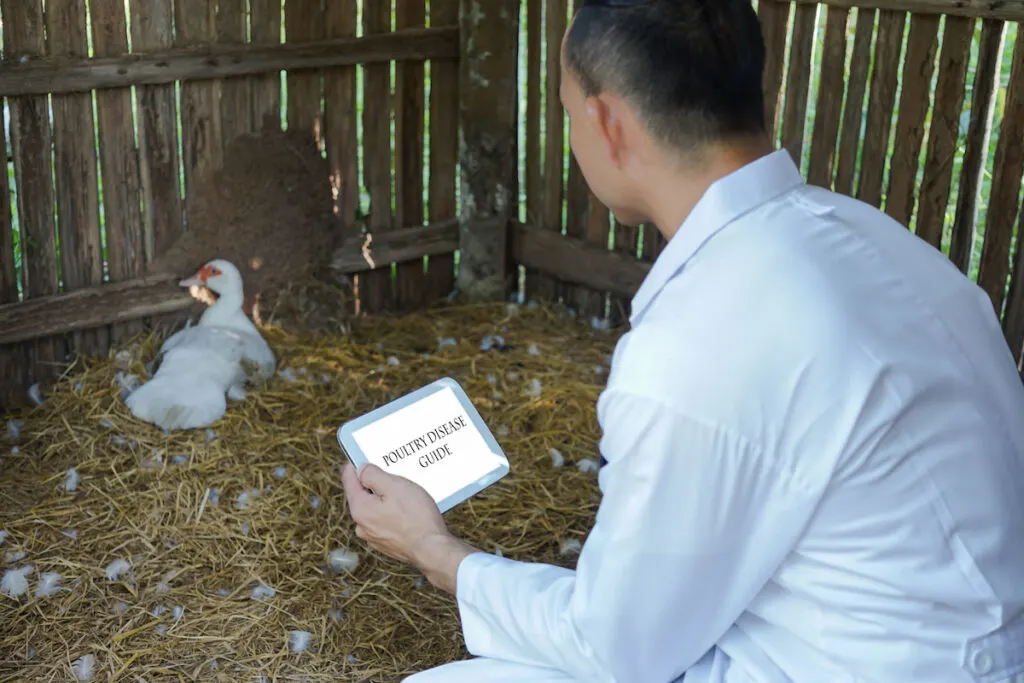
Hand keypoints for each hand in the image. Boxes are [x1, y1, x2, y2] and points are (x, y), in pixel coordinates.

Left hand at [341, 462, 477, 593]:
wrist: (432, 550)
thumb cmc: (416, 517)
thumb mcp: (395, 486)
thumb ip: (373, 475)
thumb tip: (361, 470)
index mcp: (360, 509)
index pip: (349, 480)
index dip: (355, 465)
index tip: (361, 457)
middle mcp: (362, 526)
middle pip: (362, 496)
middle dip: (374, 484)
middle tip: (392, 474)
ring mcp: (374, 538)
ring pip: (375, 510)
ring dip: (385, 500)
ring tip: (406, 494)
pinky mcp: (387, 544)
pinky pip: (385, 522)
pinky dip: (393, 514)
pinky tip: (409, 511)